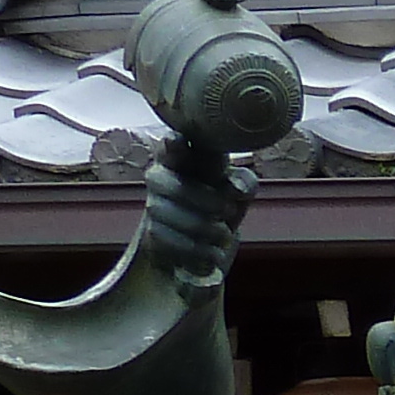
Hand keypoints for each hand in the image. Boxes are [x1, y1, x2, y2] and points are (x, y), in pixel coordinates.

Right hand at [143, 144, 253, 297]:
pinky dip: (194, 249)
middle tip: (228, 210)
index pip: (169, 145)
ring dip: (200, 227)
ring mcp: (152, 206)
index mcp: (181, 158)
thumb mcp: (239, 191)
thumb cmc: (222, 204)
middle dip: (200, 198)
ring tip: (224, 235)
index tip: (177, 141)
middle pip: (163, 181)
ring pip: (162, 211)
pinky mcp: (152, 234)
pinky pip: (165, 239)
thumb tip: (237, 188)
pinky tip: (212, 253)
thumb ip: (243, 182)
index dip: (170, 143)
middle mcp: (159, 177)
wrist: (210, 246)